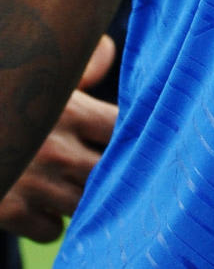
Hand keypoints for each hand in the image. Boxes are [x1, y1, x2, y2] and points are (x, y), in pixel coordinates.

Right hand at [0, 34, 117, 242]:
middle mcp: (57, 148)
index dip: (130, 133)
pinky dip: (50, 222)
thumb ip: (83, 64)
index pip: (123, 127)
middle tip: (99, 163)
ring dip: (80, 198)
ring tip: (67, 181)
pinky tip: (41, 203)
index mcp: (70, 109)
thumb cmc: (10, 97)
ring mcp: (35, 183)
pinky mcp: (11, 212)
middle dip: (109, 171)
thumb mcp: (44, 73)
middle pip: (109, 172)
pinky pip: (53, 230)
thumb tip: (108, 54)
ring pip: (84, 204)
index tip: (125, 135)